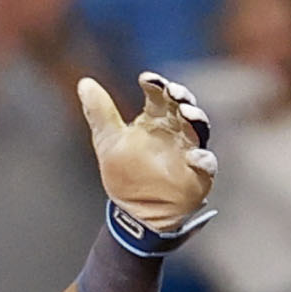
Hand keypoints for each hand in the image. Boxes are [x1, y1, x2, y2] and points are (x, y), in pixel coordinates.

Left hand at [77, 71, 216, 231]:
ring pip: (199, 128)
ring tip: (185, 113)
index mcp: (156, 119)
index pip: (160, 94)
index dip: (156, 83)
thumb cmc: (125, 174)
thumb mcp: (107, 141)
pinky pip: (206, 164)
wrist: (133, 212)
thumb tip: (84, 82)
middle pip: (184, 106)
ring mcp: (189, 150)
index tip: (145, 79)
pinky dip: (203, 159)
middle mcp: (176, 130)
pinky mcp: (197, 174)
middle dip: (181, 96)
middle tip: (172, 92)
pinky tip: (194, 156)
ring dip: (195, 118)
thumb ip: (99, 113)